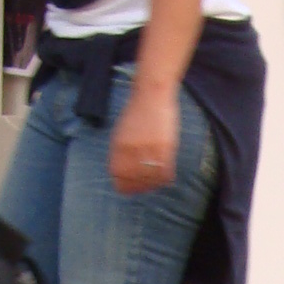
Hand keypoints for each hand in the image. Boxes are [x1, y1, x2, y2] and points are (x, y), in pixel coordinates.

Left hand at [109, 79, 178, 195]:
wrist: (152, 94)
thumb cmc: (137, 111)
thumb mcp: (121, 131)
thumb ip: (121, 151)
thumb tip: (123, 171)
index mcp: (118, 146)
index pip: (118, 176)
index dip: (123, 186)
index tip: (128, 190)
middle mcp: (131, 151)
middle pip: (134, 181)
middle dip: (139, 187)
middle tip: (145, 188)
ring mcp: (148, 151)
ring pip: (150, 179)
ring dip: (153, 184)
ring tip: (156, 183)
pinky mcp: (164, 149)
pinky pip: (165, 173)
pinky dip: (165, 178)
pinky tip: (166, 177)